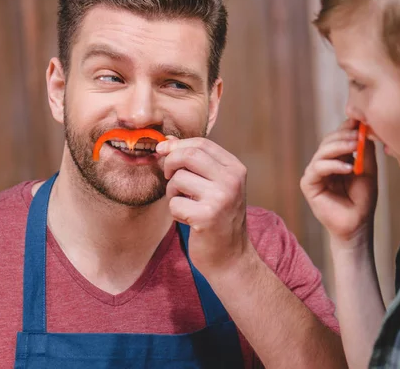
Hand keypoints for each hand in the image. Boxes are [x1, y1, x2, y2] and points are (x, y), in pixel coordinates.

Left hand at [156, 137, 250, 275]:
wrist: (230, 256)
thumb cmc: (218, 218)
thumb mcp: (215, 186)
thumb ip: (195, 163)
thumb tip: (167, 142)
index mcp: (236, 169)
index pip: (201, 143)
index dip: (177, 146)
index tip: (163, 152)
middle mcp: (232, 180)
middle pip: (189, 155)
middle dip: (170, 163)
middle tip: (169, 178)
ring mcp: (221, 198)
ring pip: (178, 179)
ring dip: (173, 193)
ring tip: (185, 204)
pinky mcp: (207, 217)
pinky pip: (174, 204)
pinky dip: (175, 213)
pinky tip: (189, 220)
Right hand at [300, 119, 377, 248]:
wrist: (357, 225)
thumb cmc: (363, 200)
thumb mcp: (368, 170)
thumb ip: (365, 151)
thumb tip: (365, 128)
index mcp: (337, 158)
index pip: (339, 136)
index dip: (348, 127)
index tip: (361, 120)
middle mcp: (324, 163)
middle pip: (329, 140)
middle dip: (344, 135)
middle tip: (359, 134)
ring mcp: (315, 173)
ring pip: (322, 151)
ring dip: (339, 146)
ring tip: (355, 147)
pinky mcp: (308, 184)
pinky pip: (317, 168)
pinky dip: (333, 165)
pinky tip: (348, 167)